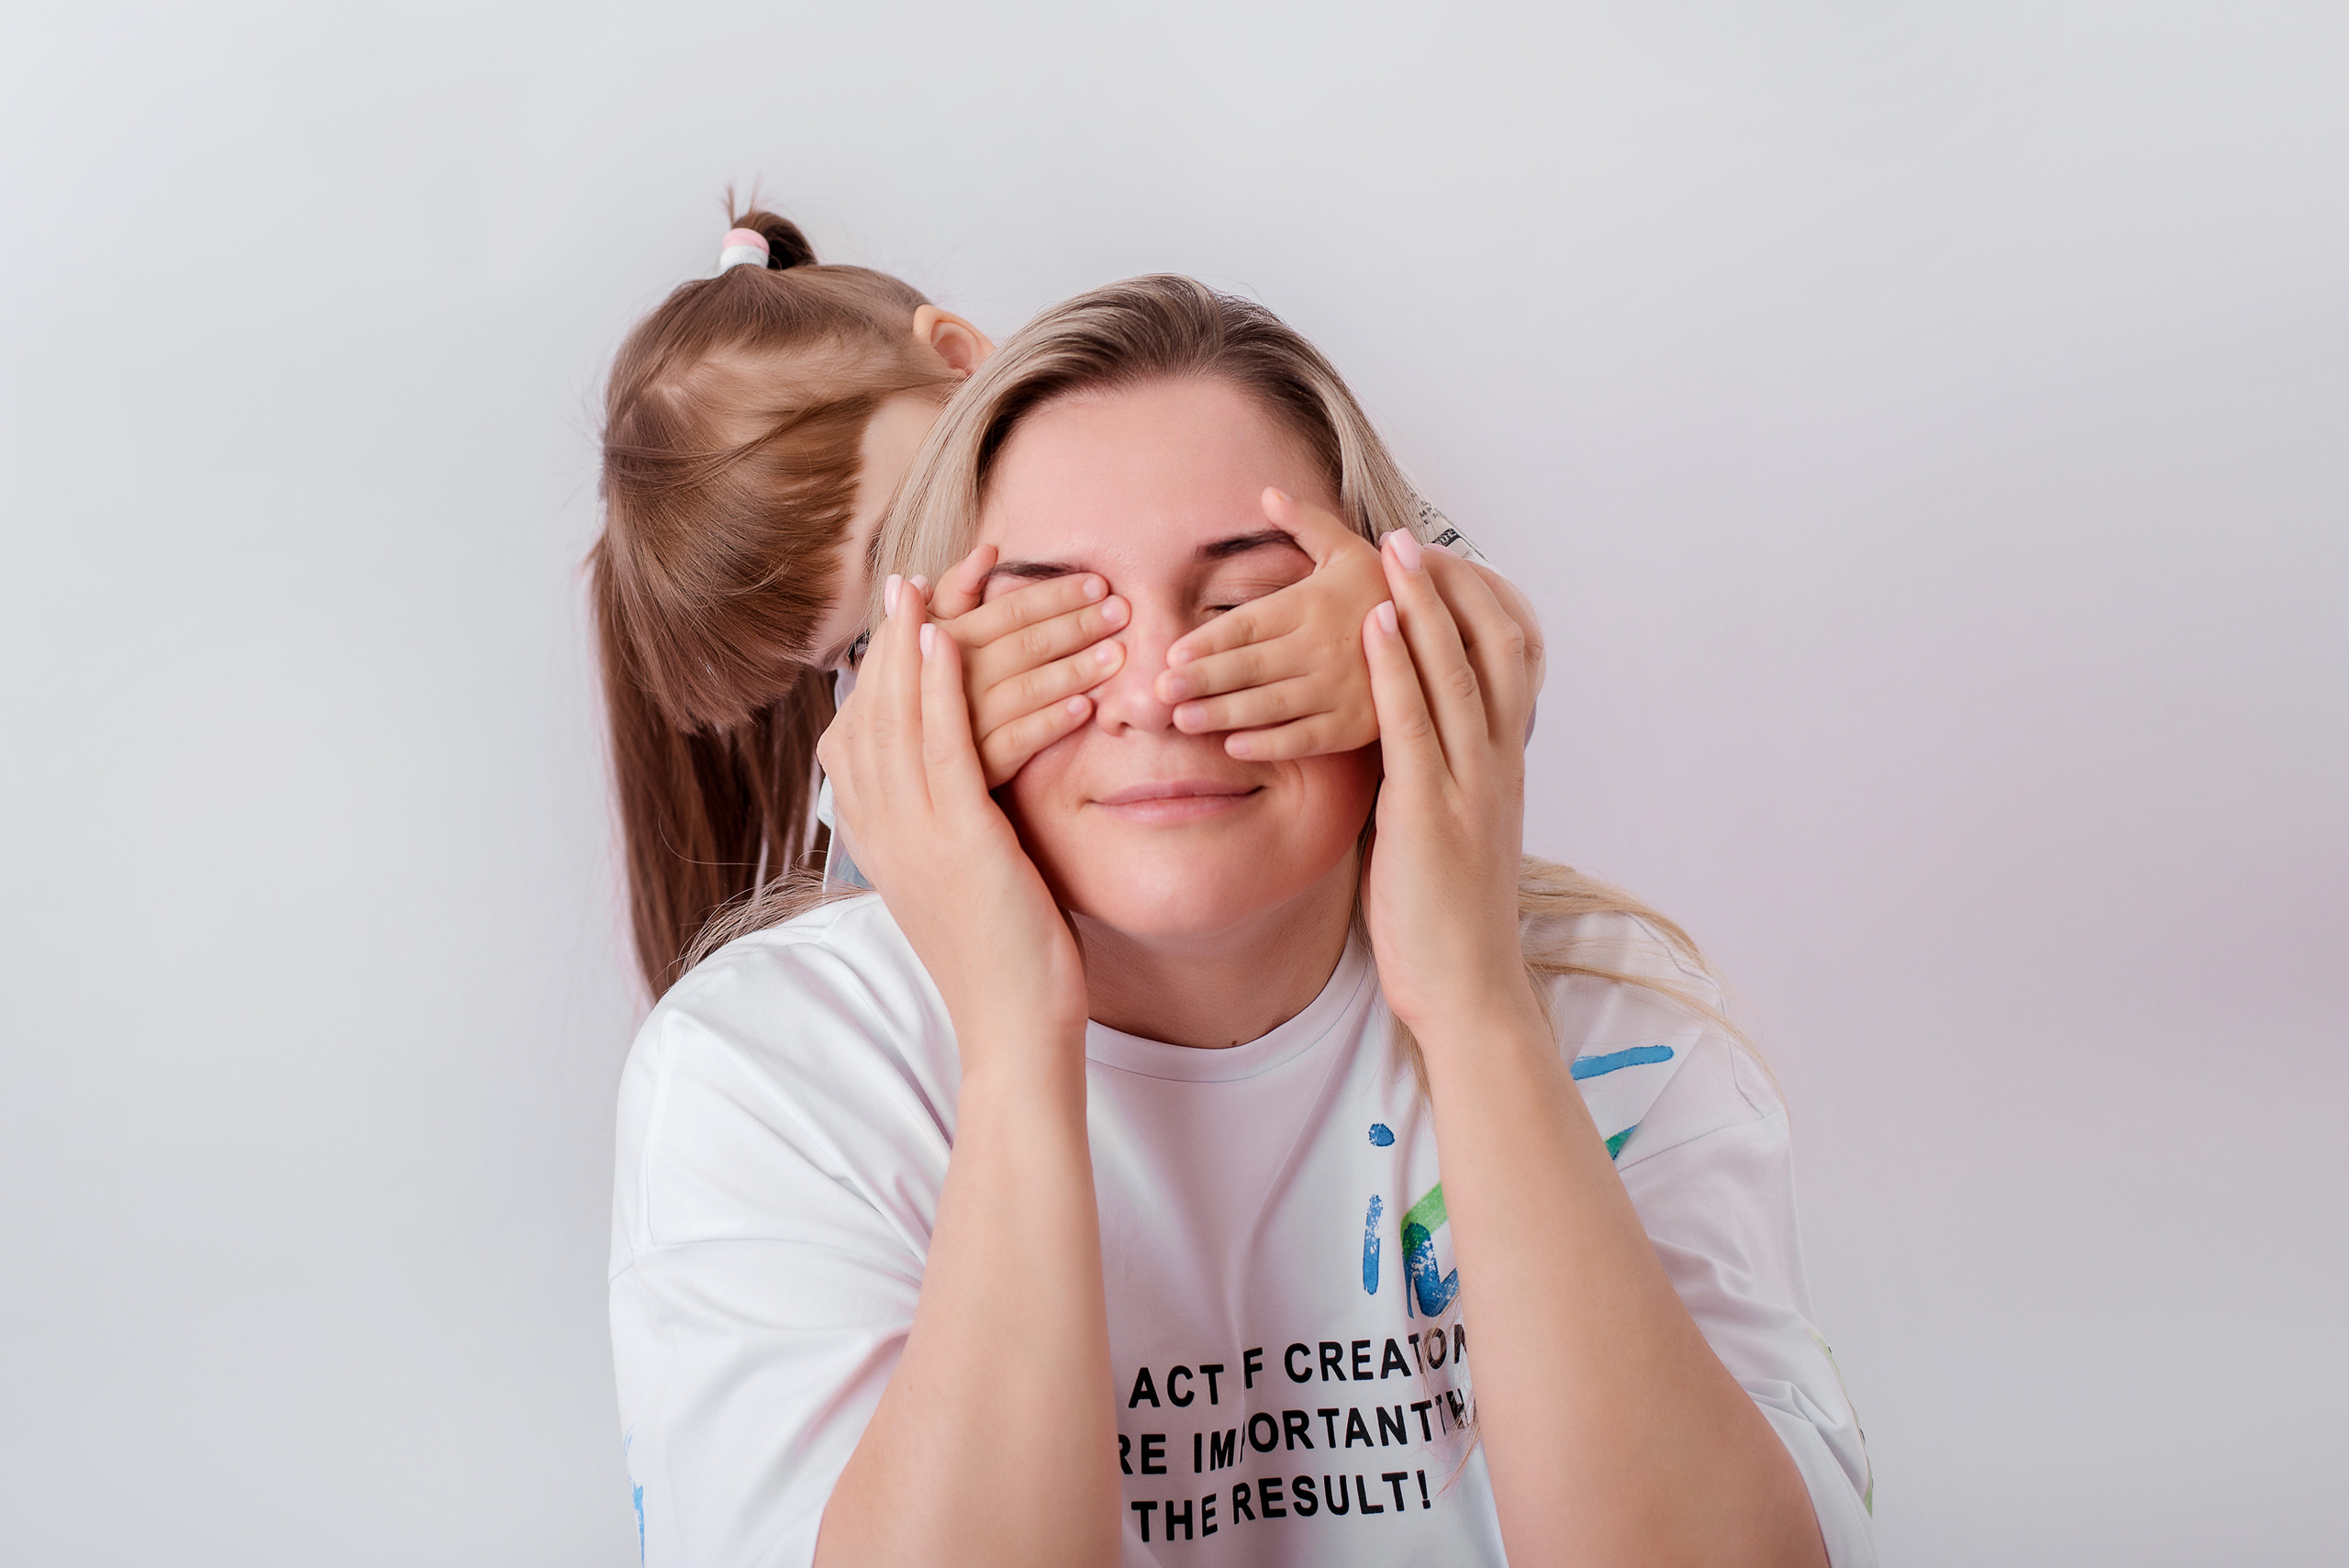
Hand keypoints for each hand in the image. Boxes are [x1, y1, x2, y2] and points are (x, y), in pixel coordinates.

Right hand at [817, 575, 1089, 1049]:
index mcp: (875, 838)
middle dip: (889, 642)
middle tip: (906, 578)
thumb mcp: (966, 874)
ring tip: (923, 584)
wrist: (1014, 1026)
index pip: (861, 734)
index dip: (881, 669)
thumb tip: (965, 781)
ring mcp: (910, 836)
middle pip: (869, 714)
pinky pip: (939, 746)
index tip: (902, 618)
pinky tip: (948, 637)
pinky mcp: (955, 841)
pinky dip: (936, 686)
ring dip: (912, 642)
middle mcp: (878, 831)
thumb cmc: (1006, 953)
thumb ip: (953, 821)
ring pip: (899, 718)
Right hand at [924, 546, 1131, 787]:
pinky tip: (1087, 708)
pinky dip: (1052, 722)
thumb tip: (987, 550)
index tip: (1098, 583)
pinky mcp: (978, 765)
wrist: (911, 764)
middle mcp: (951, 677)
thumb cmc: (927, 686)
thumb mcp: (929, 635)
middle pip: (1024, 645)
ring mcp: (965, 722)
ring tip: (1116, 655)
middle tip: (1122, 612)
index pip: (1008, 610)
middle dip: (1077, 625)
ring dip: (1074, 670)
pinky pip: (1020, 740)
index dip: (1055, 595)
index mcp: (943, 640)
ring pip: (1026, 690)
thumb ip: (956, 592)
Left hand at [1156, 488, 1387, 760]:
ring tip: (1181, 720)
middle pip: (1251, 665)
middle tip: (1158, 692)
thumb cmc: (1385, 590)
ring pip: (1271, 704)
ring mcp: (1340, 687)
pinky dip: (1270, 744)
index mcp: (1313, 603)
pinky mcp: (1355, 724)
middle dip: (1202, 679)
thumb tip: (1268, 492)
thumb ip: (1307, 522)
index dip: (1209, 640)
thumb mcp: (1350, 549)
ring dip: (1223, 713)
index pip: (1248, 624)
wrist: (1446, 634)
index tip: (1172, 653)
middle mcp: (1322, 645)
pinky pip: (1305, 736)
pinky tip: (1233, 746)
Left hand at [1357, 529, 1542, 1037]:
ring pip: (1454, 672)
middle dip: (1451, 586)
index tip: (1439, 561)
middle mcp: (1496, 764)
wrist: (1468, 988)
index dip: (1474, 605)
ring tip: (1390, 551)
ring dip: (1420, 604)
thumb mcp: (1445, 830)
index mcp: (1501, 767)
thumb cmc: (1447, 919)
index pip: (1504, 663)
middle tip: (1411, 535)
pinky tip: (1369, 622)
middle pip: (1490, 649)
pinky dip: (1392, 666)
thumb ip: (1431, 781)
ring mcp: (1469, 784)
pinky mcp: (1430, 811)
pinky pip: (1412, 722)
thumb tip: (1400, 749)